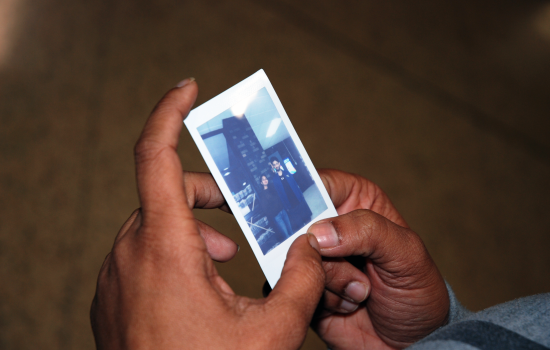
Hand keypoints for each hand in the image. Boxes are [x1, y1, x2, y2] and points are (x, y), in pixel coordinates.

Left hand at [90, 79, 325, 348]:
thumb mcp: (273, 331)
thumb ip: (303, 279)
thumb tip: (313, 245)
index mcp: (163, 249)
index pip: (155, 155)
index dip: (169, 112)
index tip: (188, 88)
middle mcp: (128, 255)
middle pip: (163, 193)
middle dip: (203, 192)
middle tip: (234, 208)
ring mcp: (114, 278)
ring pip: (152, 226)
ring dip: (190, 229)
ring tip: (226, 257)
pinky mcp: (111, 298)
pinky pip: (139, 255)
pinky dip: (171, 253)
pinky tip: (200, 284)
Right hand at [309, 170, 448, 348]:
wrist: (408, 344)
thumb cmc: (417, 292)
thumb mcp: (405, 253)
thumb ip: (367, 231)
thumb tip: (319, 232)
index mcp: (356, 202)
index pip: (319, 182)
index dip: (303, 193)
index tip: (303, 213)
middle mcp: (332, 226)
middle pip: (297, 220)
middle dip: (321, 249)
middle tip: (349, 262)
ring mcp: (316, 257)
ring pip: (296, 255)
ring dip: (330, 279)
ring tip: (360, 290)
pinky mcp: (305, 285)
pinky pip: (294, 284)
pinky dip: (322, 298)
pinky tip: (347, 304)